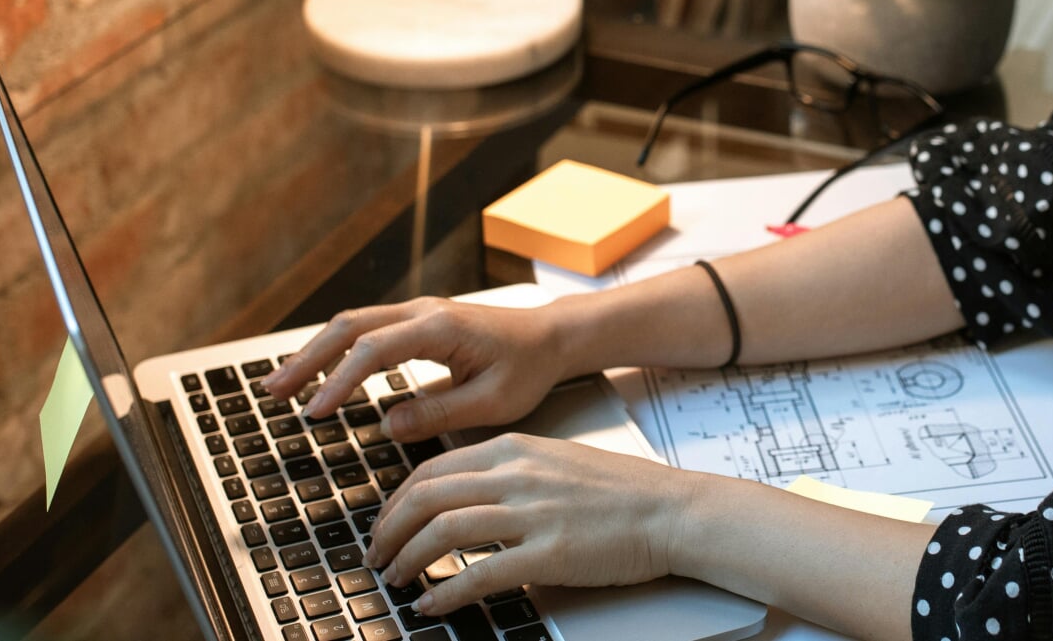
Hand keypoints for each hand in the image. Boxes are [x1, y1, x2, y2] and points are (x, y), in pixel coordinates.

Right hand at [259, 298, 571, 439]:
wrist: (551, 338)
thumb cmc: (528, 368)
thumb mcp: (494, 402)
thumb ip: (440, 413)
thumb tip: (387, 425)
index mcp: (441, 327)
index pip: (374, 350)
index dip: (339, 381)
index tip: (315, 412)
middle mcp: (423, 311)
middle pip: (349, 327)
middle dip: (307, 359)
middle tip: (272, 393)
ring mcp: (417, 312)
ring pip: (352, 325)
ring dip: (313, 353)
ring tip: (279, 385)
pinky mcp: (416, 322)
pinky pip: (366, 330)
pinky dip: (334, 350)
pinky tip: (315, 373)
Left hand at [367, 433, 702, 613]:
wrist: (674, 511)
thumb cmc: (623, 493)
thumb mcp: (556, 462)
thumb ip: (510, 471)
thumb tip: (465, 496)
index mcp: (515, 449)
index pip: (433, 470)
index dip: (397, 501)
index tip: (386, 524)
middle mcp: (517, 474)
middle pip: (427, 497)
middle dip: (390, 530)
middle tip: (378, 555)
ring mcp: (532, 512)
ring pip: (443, 531)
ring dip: (408, 559)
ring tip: (396, 579)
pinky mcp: (550, 553)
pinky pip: (480, 573)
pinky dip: (445, 591)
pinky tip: (431, 603)